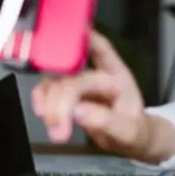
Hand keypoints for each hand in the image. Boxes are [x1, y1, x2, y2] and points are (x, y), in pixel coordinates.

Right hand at [31, 31, 148, 153]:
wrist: (128, 139)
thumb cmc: (133, 129)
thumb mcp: (129, 131)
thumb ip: (107, 121)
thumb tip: (79, 111)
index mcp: (117, 74)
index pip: (100, 48)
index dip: (83, 36)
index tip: (64, 40)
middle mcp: (96, 72)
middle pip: (72, 72)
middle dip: (61, 98)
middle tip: (61, 127)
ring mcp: (79, 81)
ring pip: (55, 80)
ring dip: (49, 104)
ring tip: (58, 131)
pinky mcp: (66, 92)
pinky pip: (47, 89)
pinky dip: (41, 100)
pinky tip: (44, 114)